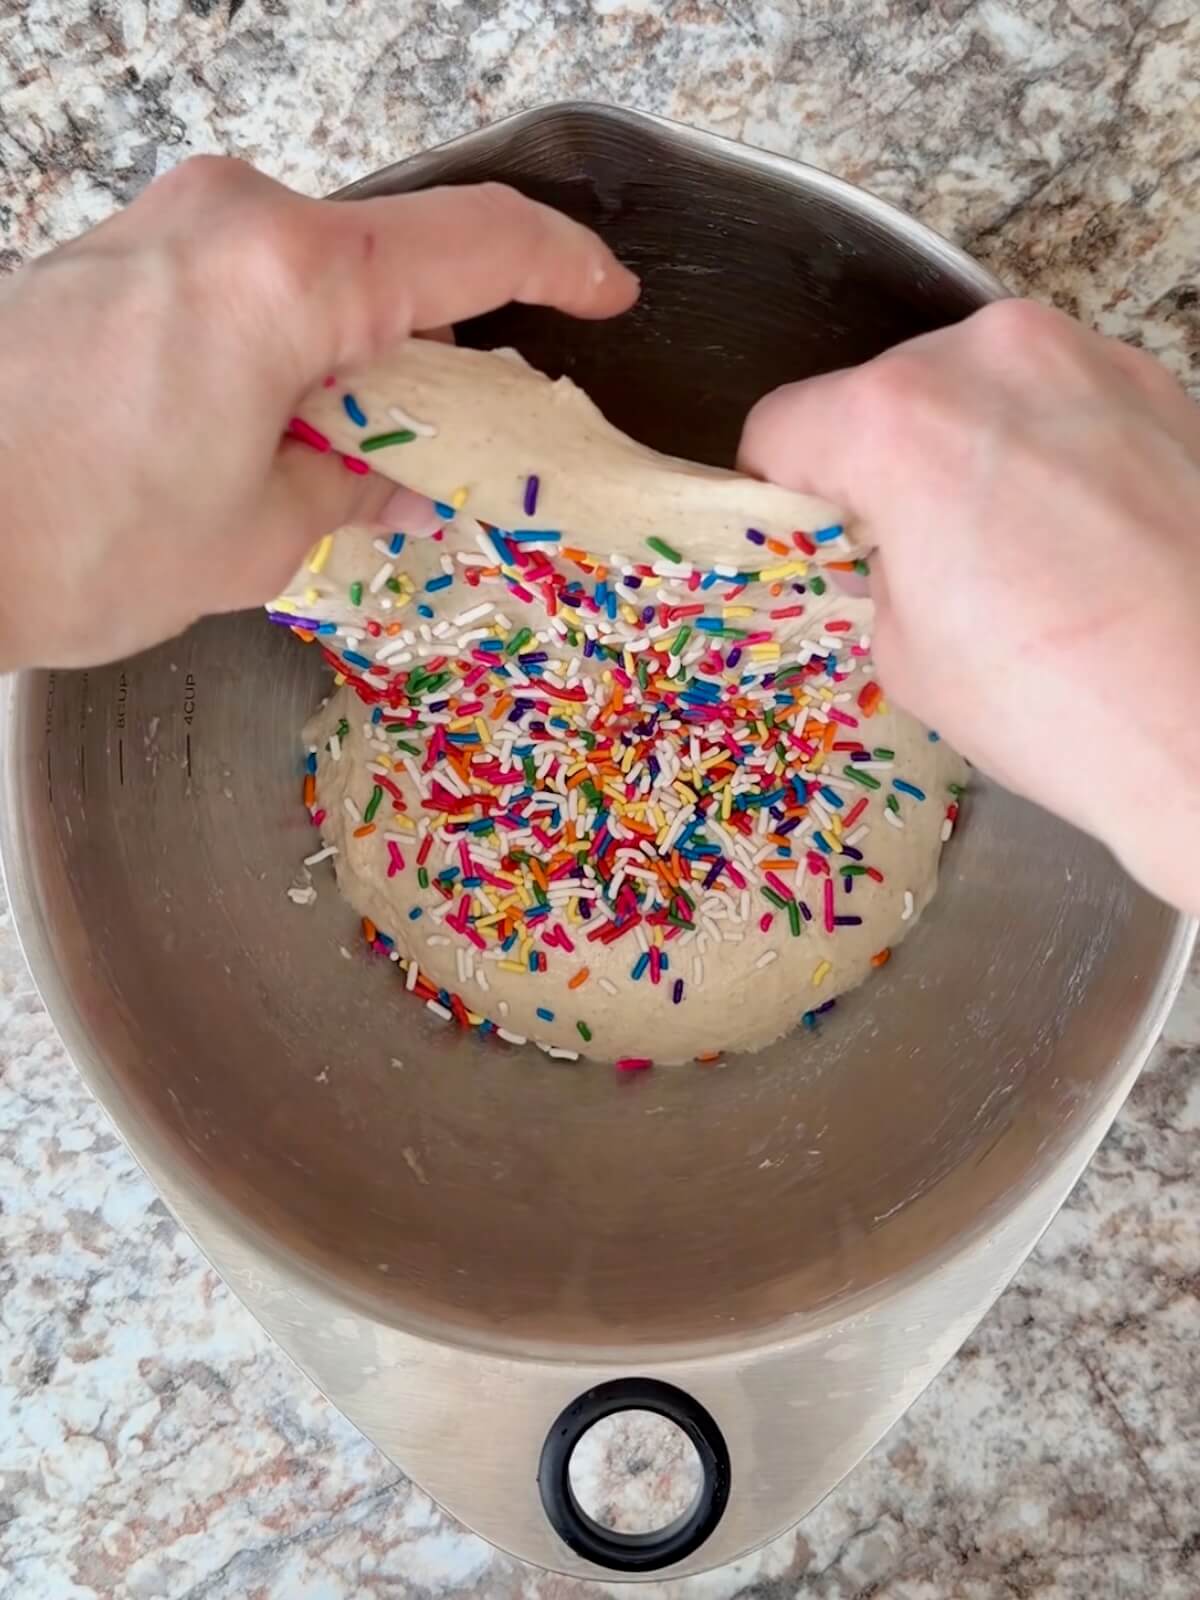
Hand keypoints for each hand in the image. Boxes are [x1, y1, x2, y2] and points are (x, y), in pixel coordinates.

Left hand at [0, 157, 636, 669]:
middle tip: (473, 434)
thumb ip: (357, 486)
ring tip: (359, 458)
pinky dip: (289, 347)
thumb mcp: (258, 537)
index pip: (472, 242)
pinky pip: (245, 282)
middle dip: (444, 345)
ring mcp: (162, 227)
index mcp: (290, 275)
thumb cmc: (74, 539)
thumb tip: (403, 478)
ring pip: (316, 273)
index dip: (560, 266)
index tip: (607, 292)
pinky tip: (279, 429)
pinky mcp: (116, 254)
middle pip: (391, 258)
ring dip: (359, 355)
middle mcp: (228, 218)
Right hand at [740, 300, 1199, 912]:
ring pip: (977, 390)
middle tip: (907, 556)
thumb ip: (875, 567)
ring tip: (1005, 551)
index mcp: (899, 419)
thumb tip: (891, 548)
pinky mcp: (1160, 389)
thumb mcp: (902, 651)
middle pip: (883, 394)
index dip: (775, 491)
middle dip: (880, 467)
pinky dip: (1047, 453)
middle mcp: (992, 357)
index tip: (796, 532)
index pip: (782, 426)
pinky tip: (1073, 538)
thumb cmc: (1060, 699)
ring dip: (966, 451)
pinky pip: (1061, 404)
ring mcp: (1088, 361)